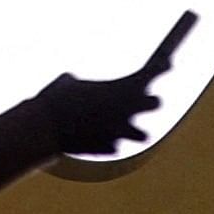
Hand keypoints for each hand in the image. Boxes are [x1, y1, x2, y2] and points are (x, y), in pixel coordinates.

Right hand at [34, 70, 161, 155]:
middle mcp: (128, 110)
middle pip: (156, 103)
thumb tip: (76, 83)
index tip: (167, 64)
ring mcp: (120, 132)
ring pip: (143, 135)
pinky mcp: (109, 148)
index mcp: (123, 87)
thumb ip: (83, 83)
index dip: (161, 68)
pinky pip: (115, 145)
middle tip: (145, 98)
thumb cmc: (57, 97)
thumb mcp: (69, 81)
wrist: (47, 127)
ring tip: (124, 126)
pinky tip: (96, 139)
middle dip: (149, 100)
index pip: (153, 74)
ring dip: (135, 131)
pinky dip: (108, 142)